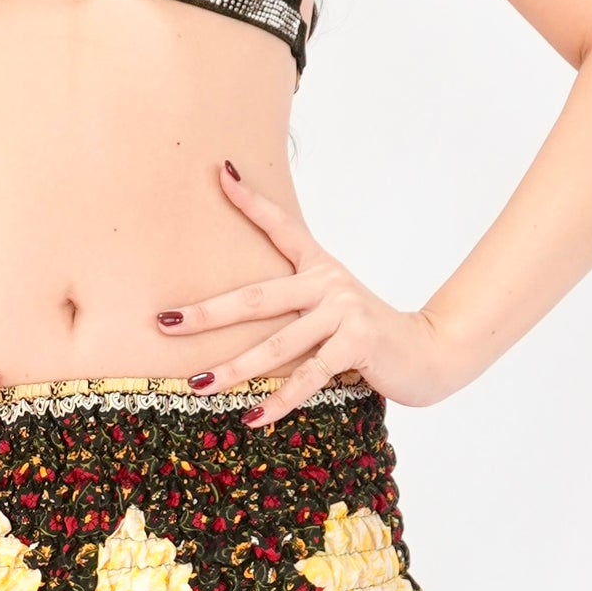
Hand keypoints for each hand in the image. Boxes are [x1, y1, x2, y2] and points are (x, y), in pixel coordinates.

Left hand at [159, 165, 471, 421]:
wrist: (426, 352)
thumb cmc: (367, 335)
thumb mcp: (332, 308)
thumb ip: (294, 309)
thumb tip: (240, 329)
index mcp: (319, 267)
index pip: (280, 227)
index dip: (250, 201)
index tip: (221, 173)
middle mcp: (328, 283)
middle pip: (256, 298)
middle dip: (206, 314)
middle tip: (164, 322)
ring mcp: (344, 312)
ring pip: (277, 346)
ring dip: (234, 370)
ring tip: (198, 387)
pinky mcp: (358, 344)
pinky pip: (308, 378)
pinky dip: (279, 401)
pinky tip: (252, 417)